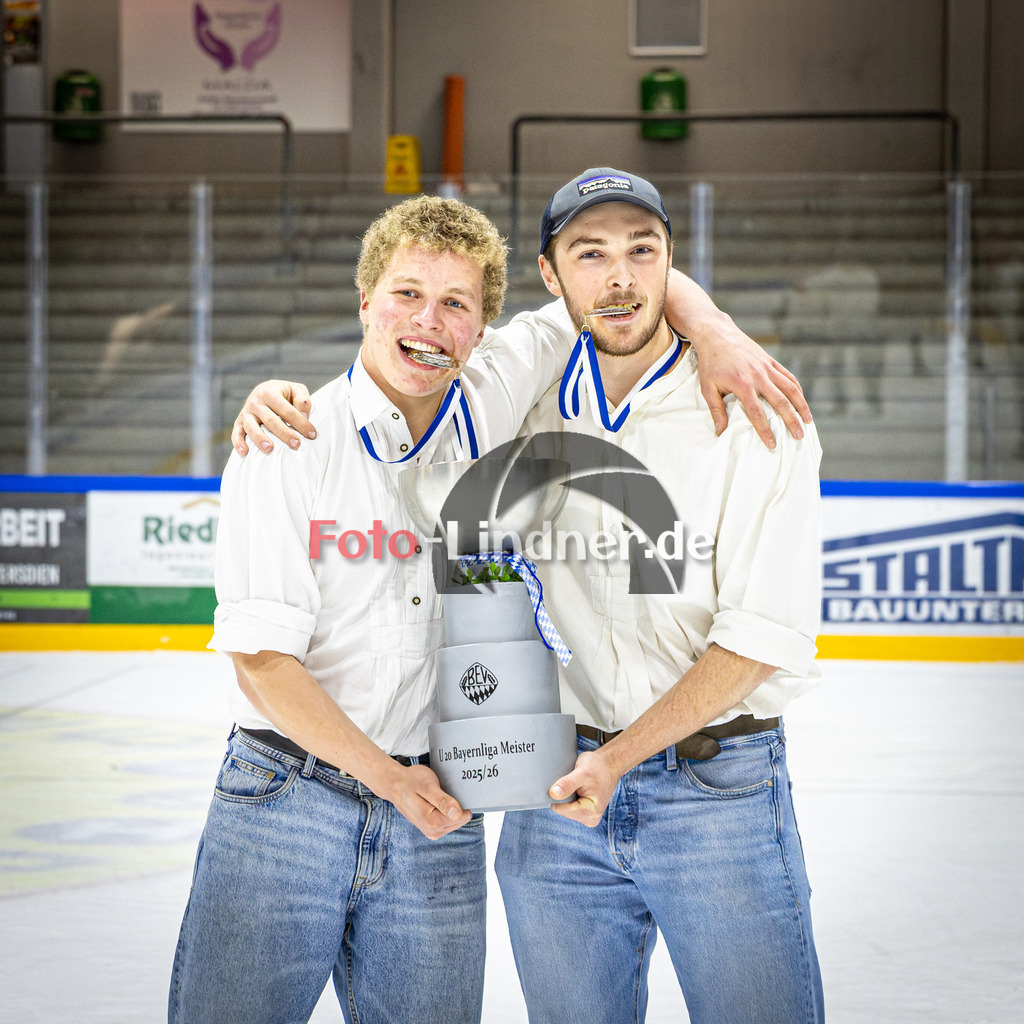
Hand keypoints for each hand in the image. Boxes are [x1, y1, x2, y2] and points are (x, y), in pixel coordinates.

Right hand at [231, 379, 314, 455]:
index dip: (300, 423)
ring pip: (252, 427)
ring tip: (269, 449)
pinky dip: (238, 442)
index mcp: (270, 392)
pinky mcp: (239, 422)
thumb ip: (303, 400)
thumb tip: (304, 416)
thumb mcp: (296, 389)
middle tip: (296, 445)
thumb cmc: (284, 394)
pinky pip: (236, 433)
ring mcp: (246, 413)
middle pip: (271, 420)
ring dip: (260, 439)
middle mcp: (256, 402)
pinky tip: (244, 452)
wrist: (265, 390)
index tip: (312, 434)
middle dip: (284, 433)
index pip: (287, 410)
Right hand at [381, 763, 472, 840]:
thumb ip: (443, 801)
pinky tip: (441, 802)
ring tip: (441, 796)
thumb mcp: (428, 786)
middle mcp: (431, 830)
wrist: (394, 784)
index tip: (456, 792)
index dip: (462, 804)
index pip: (459, 818)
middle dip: (457, 807)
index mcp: (431, 821)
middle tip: (446, 792)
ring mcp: (430, 831)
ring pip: (454, 822)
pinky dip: (448, 812)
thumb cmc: (410, 781)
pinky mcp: (431, 828)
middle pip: (458, 821)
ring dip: (453, 810)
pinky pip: (448, 822)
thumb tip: (458, 814)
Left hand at [548, 749, 618, 827]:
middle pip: (562, 810)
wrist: (610, 765)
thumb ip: (567, 784)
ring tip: (578, 785)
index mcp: (591, 812)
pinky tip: (578, 789)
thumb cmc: (598, 767)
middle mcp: (591, 819)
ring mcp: (589, 817)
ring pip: (565, 808)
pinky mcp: (586, 813)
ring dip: (567, 796)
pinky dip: (570, 797)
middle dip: (564, 796)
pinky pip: (569, 807)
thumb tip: (553, 794)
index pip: (561, 809)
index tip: (566, 782)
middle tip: (575, 782)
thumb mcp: (582, 772)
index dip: (558, 794)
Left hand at [691, 317, 811, 448]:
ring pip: (790, 389)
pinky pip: (788, 376)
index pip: (757, 413)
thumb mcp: (707, 388)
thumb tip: (720, 432)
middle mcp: (759, 376)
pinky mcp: (771, 361)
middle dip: (791, 421)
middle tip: (798, 437)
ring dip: (801, 406)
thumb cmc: (710, 362)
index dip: (766, 430)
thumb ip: (716, 410)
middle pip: (780, 402)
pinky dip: (797, 389)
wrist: (717, 334)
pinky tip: (801, 400)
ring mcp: (767, 367)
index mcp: (743, 385)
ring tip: (808, 421)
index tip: (772, 444)